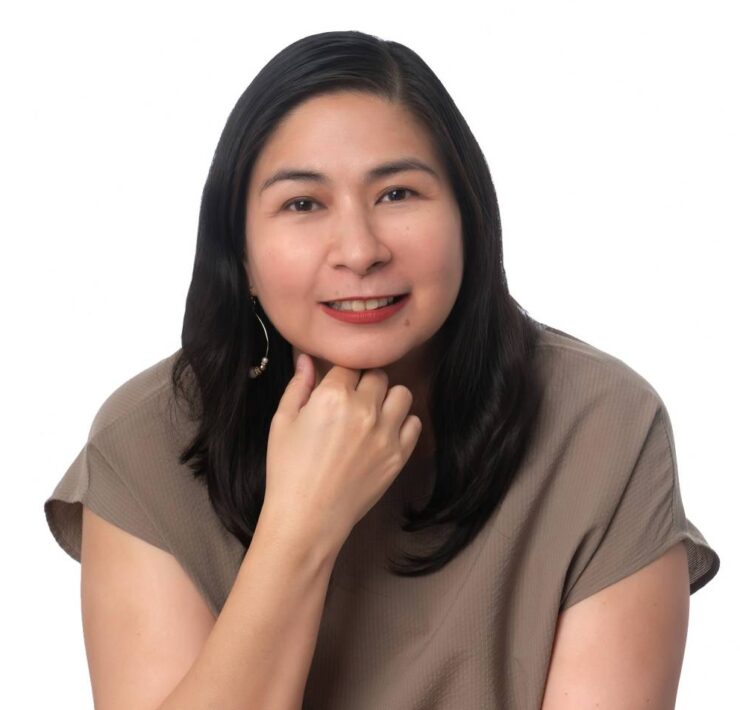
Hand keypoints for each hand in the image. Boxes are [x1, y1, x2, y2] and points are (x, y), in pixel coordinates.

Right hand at [260, 352, 422, 551]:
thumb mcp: (282, 422)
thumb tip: (306, 357)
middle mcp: (364, 409)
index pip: (348, 365)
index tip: (336, 386)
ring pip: (402, 394)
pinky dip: (402, 423)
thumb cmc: (288, 470)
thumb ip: (298, 386)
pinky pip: (414, 424)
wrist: (307, 519)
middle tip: (352, 401)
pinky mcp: (399, 455)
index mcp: (332, 396)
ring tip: (372, 414)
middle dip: (365, 383)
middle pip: (377, 375)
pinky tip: (384, 433)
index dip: (341, 374)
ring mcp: (386, 433)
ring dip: (388, 398)